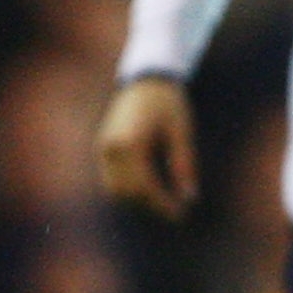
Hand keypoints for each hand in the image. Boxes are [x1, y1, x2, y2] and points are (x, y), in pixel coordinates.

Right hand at [97, 74, 197, 220]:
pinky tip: (151, 190)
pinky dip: (128, 188)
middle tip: (176, 211)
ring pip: (114, 188)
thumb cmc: (168, 103)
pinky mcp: (103, 146)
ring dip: (137, 200)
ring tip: (164, 202)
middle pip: (127, 192)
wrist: (146, 78)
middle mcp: (112, 148)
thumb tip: (190, 197)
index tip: (181, 213)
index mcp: (131, 143)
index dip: (163, 204)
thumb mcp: (182, 132)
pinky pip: (111, 177)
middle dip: (150, 205)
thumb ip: (184, 164)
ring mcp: (103, 147)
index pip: (145, 186)